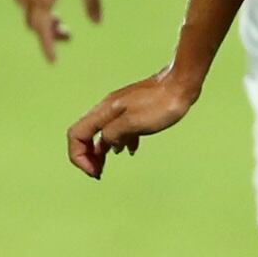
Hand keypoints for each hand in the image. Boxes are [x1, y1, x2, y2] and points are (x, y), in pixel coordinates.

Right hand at [8, 0, 101, 62]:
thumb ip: (91, 0)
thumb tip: (97, 21)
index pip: (43, 31)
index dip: (48, 47)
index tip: (53, 61)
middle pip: (34, 24)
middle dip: (49, 33)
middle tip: (68, 34)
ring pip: (26, 10)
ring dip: (40, 18)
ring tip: (58, 19)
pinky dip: (32, 5)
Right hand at [67, 67, 201, 178]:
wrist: (181, 84)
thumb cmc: (162, 103)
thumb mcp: (135, 123)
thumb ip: (114, 134)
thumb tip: (106, 144)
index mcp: (103, 112)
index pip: (76, 135)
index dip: (79, 156)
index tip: (94, 171)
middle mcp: (107, 110)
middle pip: (84, 135)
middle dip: (87, 157)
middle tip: (98, 173)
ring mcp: (120, 110)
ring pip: (101, 133)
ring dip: (100, 152)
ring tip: (105, 167)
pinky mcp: (133, 111)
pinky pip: (119, 129)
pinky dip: (119, 143)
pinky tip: (131, 150)